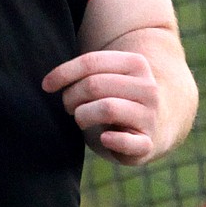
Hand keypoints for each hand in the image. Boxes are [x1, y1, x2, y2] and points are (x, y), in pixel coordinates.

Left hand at [42, 49, 161, 164]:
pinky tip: (104, 137)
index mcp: (135, 63)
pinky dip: (113, 140)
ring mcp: (151, 115)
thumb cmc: (119, 94)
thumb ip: (84, 72)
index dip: (62, 74)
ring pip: (107, 108)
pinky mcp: (149, 143)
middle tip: (67, 105)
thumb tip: (48, 83)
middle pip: (94, 85)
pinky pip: (129, 142)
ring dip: (83, 115)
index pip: (90, 63)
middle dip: (71, 97)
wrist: (159, 123)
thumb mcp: (108, 75)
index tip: (46, 85)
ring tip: (79, 118)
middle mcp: (148, 87)